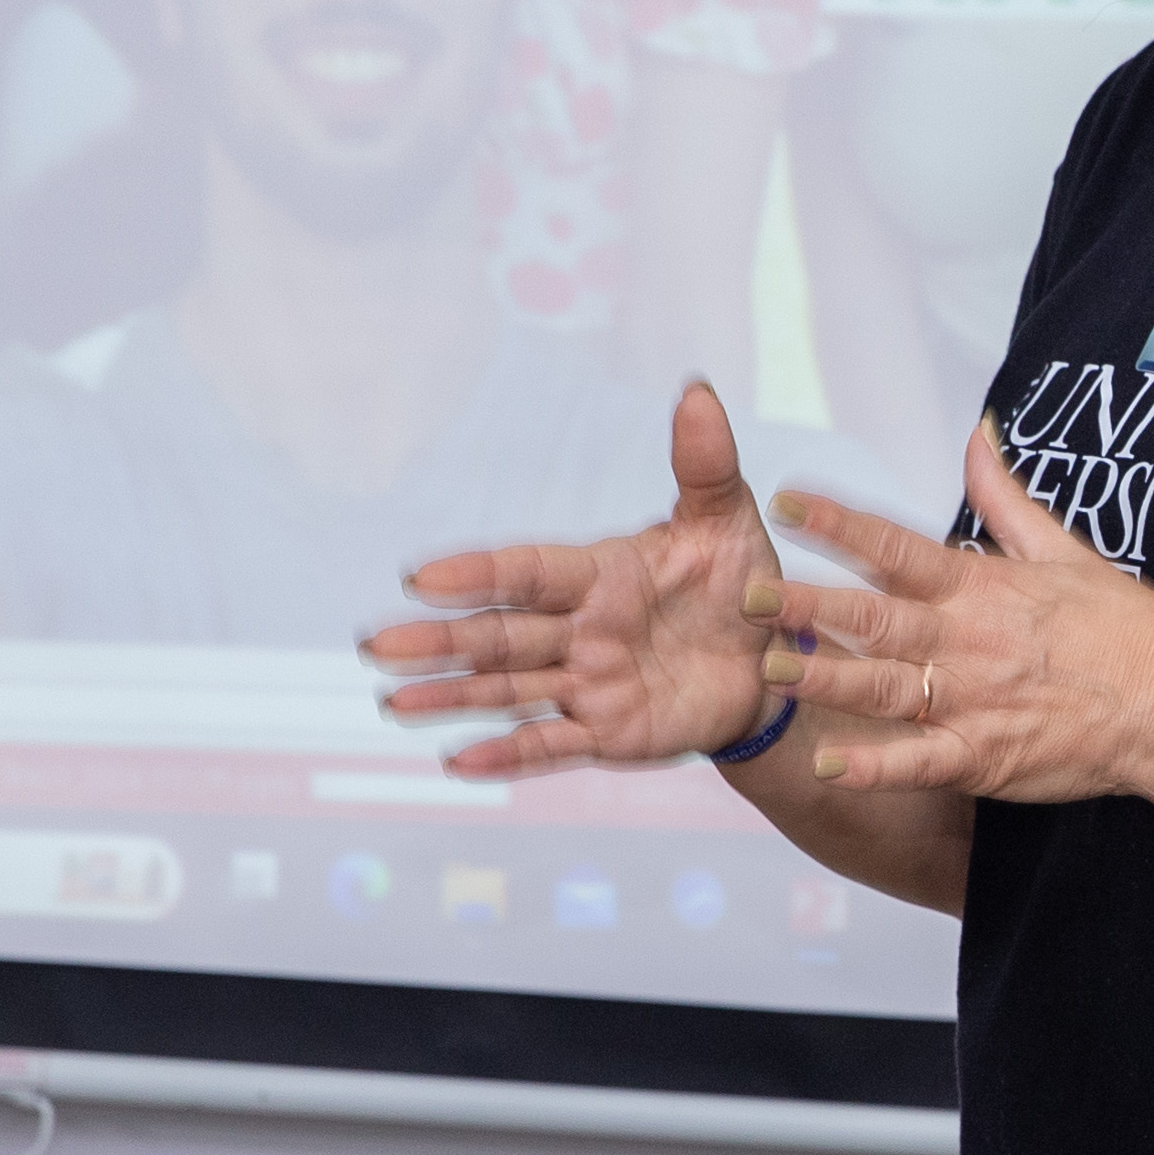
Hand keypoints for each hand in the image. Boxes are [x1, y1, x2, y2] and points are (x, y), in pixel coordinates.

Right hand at [365, 376, 791, 772]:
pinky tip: (458, 763)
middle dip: (440, 641)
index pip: (530, 572)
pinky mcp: (608, 733)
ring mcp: (588, 684)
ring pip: (509, 690)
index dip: (480, 575)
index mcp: (600, 575)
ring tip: (395, 703)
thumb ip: (704, 464)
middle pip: (500, 635)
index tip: (423, 576)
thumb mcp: (727, 522)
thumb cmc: (742, 584)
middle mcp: (580, 630)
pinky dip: (507, 757)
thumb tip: (696, 391)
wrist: (777, 663)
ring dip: (452, 697)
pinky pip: (551, 746)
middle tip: (377, 643)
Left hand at [749, 420, 1153, 802]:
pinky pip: (918, 762)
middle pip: (873, 618)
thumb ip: (1004, 495)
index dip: (839, 523)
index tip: (788, 500)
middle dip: (806, 605)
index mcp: (982, 587)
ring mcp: (974, 702)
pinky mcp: (984, 757)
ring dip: (825, 678)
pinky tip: (829, 764)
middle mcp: (968, 641)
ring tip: (771, 670)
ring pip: (883, 687)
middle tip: (746, 596)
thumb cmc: (1126, 627)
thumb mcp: (1065, 548)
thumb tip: (977, 432)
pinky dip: (874, 764)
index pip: (897, 547)